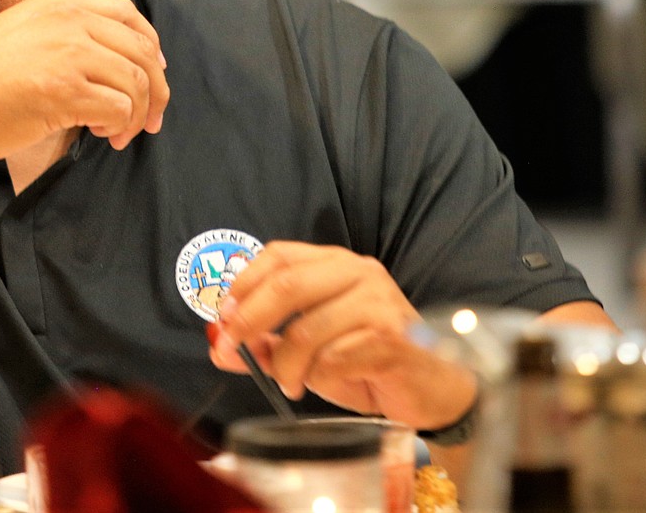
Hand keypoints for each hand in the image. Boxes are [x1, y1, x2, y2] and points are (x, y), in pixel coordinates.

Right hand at [0, 0, 168, 159]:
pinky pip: (120, 107)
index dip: (150, 45)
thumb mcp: (21, 35)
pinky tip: (100, 134)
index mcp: (57, 2)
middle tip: (150, 120)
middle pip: (141, 49)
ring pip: (136, 81)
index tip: (154, 73)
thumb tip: (115, 61)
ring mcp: (67, 52)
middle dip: (155, 89)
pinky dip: (119, 126)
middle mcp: (66, 19)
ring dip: (136, 114)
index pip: (127, 13)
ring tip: (118, 133)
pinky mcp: (65, 89)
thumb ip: (63, 35)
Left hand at [209, 241, 475, 430]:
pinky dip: (316, 377)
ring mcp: (378, 302)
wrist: (428, 390)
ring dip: (287, 365)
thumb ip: (264, 346)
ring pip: (307, 329)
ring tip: (288, 383)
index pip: (278, 255)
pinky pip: (334, 358)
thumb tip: (217, 346)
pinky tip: (319, 385)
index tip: (223, 315)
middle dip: (249, 319)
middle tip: (231, 347)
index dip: (243, 283)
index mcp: (333, 263)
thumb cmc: (364, 361)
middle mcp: (358, 272)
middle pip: (287, 284)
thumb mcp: (305, 352)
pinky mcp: (392, 338)